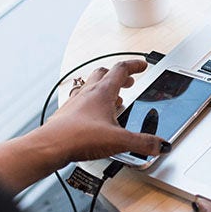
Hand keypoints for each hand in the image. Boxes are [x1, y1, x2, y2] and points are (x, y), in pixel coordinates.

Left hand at [43, 59, 164, 162]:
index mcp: (102, 92)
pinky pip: (81, 102)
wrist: (50, 146)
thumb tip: (160, 144)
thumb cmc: (79, 136)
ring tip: (114, 100)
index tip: (142, 65)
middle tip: (128, 81)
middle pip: (104, 73)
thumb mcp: (119, 140)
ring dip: (104, 89)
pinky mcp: (67, 115)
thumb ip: (143, 142)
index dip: (134, 65)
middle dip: (118, 76)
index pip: (121, 69)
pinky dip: (91, 104)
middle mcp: (88, 93)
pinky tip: (95, 117)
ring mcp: (75, 102)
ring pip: (91, 86)